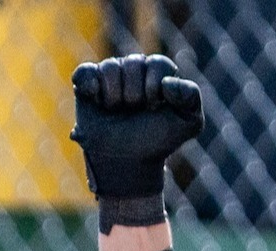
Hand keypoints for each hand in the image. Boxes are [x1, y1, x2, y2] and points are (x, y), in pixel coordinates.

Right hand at [68, 56, 206, 217]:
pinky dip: (89, 84)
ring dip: (114, 95)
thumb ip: (191, 97)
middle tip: (133, 111)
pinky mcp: (87, 86)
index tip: (153, 107)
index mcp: (158, 73)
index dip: (154, 87)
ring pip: (109, 68)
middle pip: (133, 64)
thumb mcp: (189, 123)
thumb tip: (168, 82)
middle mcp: (134, 70)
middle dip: (134, 94)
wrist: (127, 162)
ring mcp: (109, 77)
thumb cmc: (158, 140)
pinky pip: (85, 72)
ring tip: (116, 111)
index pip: (157, 64)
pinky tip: (96, 100)